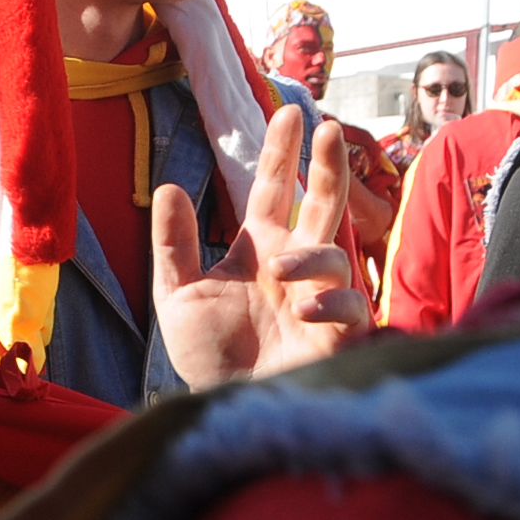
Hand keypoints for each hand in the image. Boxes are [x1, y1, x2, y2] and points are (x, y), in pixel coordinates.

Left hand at [152, 104, 372, 388]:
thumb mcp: (178, 295)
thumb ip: (174, 245)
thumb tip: (169, 186)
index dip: (283, 153)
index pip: (275, 190)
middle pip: (321, 204)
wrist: (224, 406)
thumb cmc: (207, 354)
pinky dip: (331, 301)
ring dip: (309, 257)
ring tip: (279, 272)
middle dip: (327, 167)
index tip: (290, 113)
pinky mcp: (337, 333)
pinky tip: (306, 310)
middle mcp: (294, 265)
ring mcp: (319, 296)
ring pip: (333, 254)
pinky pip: (350, 304)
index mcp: (260, 248)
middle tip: (327, 128)